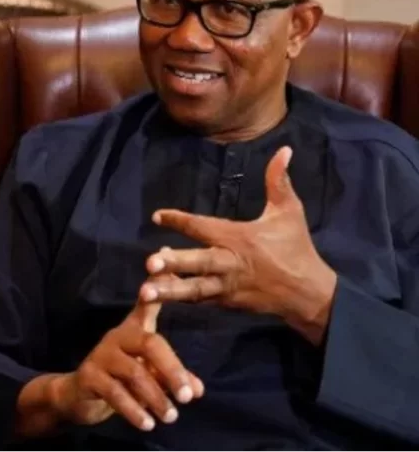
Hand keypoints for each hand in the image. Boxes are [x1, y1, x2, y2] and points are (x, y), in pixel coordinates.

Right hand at [52, 295, 203, 431]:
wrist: (77, 394)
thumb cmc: (119, 376)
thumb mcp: (148, 373)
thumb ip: (172, 377)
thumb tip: (197, 390)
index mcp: (134, 329)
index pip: (148, 304)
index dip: (158, 284)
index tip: (167, 265)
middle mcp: (118, 336)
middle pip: (149, 343)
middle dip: (172, 369)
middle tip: (188, 395)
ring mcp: (102, 355)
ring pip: (134, 372)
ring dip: (155, 397)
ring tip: (171, 416)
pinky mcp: (89, 376)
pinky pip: (115, 393)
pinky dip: (133, 410)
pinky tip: (147, 424)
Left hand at [140, 147, 336, 344]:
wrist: (308, 294)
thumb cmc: (295, 249)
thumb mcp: (290, 212)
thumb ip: (279, 181)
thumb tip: (284, 149)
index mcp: (239, 238)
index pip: (204, 227)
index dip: (180, 220)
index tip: (157, 215)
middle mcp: (229, 263)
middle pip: (198, 263)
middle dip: (174, 263)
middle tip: (149, 263)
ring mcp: (226, 286)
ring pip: (194, 289)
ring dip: (169, 291)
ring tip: (145, 293)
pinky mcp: (226, 303)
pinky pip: (200, 301)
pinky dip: (181, 298)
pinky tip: (160, 295)